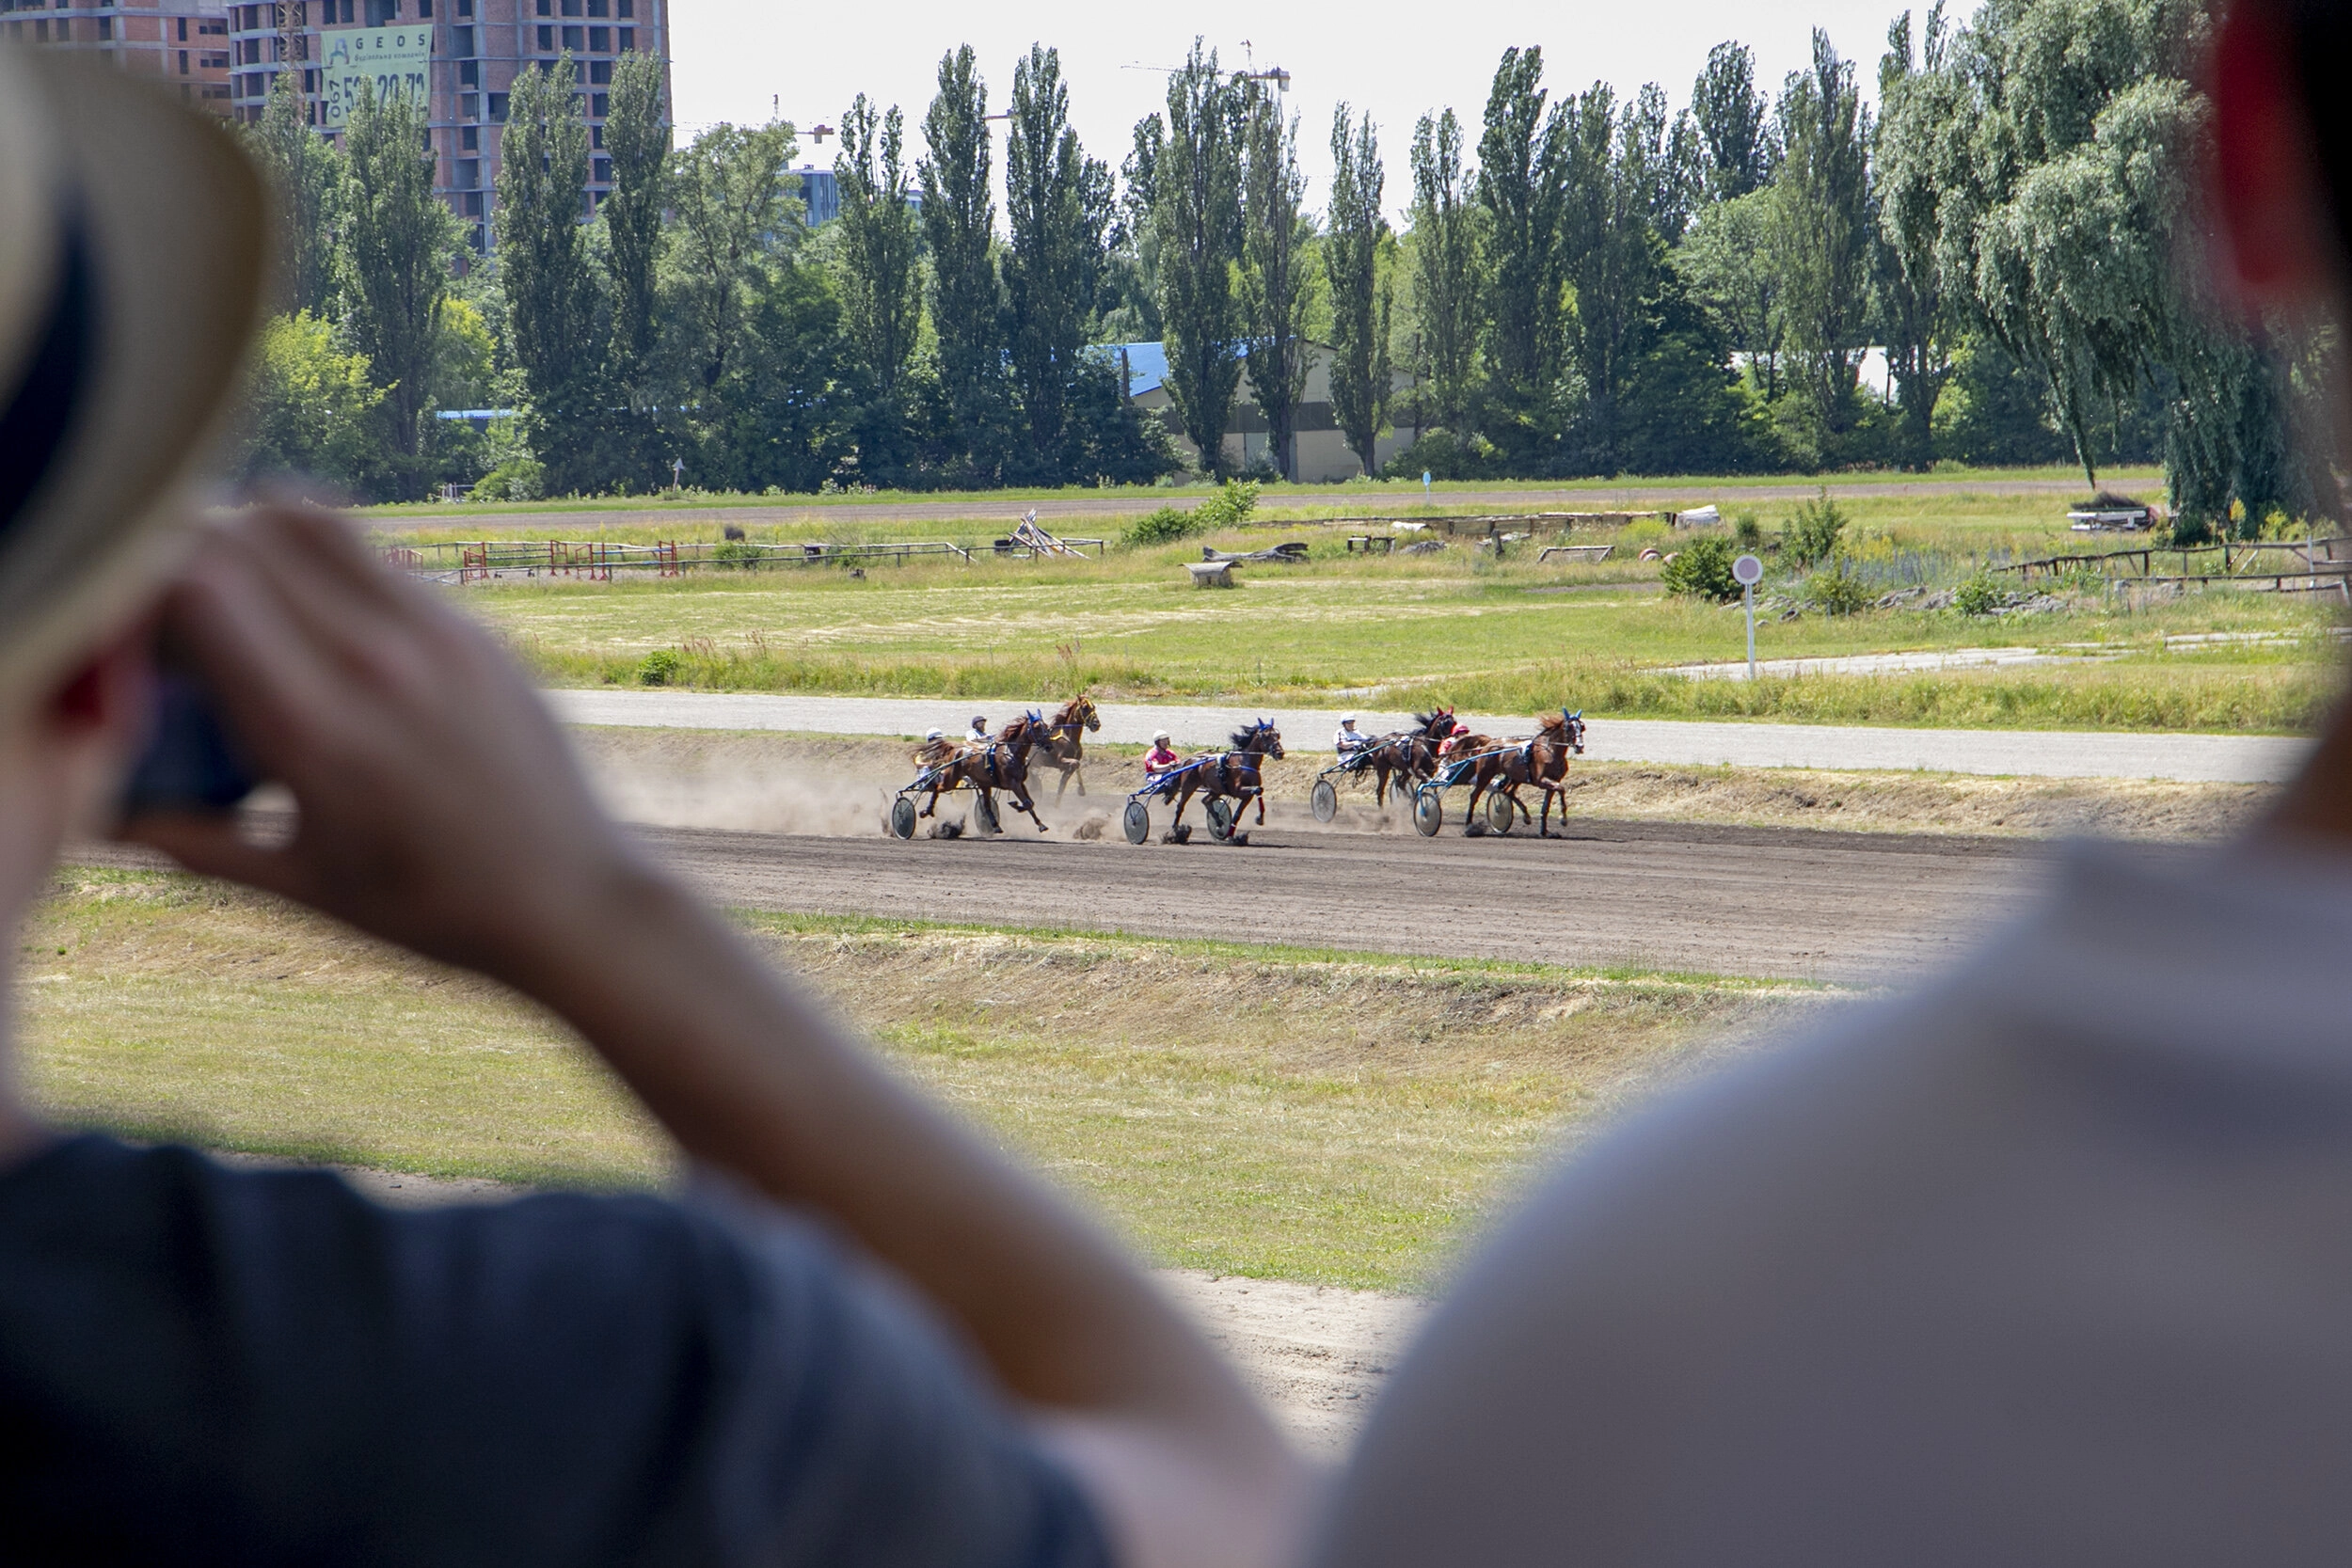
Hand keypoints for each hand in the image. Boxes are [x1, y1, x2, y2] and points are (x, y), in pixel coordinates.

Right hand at [125, 503, 655, 986]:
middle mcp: (376, 662)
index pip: (197, 582)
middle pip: (242, 534)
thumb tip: (107, 810)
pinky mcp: (478, 629)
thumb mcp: (301, 884)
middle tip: (182, 618)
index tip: (139, 635)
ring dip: (257, 541)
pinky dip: (325, 567)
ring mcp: (437, 635)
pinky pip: (376, 557)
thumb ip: (192, 839)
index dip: (143, 587)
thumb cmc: (434, 909)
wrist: (574, 903)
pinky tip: (323, 629)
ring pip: (309, 519)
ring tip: (247, 605)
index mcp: (316, 728)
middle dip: (189, 558)